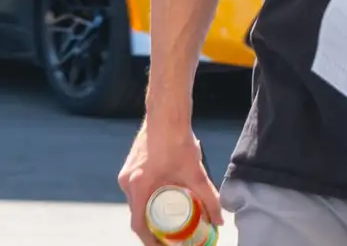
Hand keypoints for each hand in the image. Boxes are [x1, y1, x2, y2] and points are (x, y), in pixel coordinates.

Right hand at [117, 120, 220, 245]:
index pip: (138, 225)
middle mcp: (127, 182)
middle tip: (169, 238)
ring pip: (136, 203)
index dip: (150, 241)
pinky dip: (148, 200)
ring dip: (150, 214)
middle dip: (152, 230)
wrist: (166, 114)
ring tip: (168, 222)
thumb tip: (219, 220)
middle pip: (137, 215)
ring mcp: (127, 173)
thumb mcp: (196, 173)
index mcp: (138, 186)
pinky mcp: (131, 166)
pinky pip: (136, 190)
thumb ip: (209, 198)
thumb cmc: (176, 140)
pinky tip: (163, 201)